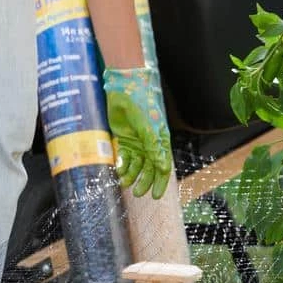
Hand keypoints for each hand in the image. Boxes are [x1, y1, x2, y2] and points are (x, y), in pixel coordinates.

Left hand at [103, 66, 172, 198]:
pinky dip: (123, 165)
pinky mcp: (125, 139)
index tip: (155, 196)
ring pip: (137, 165)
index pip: (163, 166)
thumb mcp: (146, 125)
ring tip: (124, 183)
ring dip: (132, 175)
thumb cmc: (140, 103)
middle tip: (137, 193)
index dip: (160, 182)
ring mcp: (137, 142)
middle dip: (145, 182)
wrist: (124, 87)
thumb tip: (161, 166)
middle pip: (150, 169)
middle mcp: (150, 144)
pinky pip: (125, 157)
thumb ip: (153, 145)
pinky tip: (119, 172)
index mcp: (160, 141)